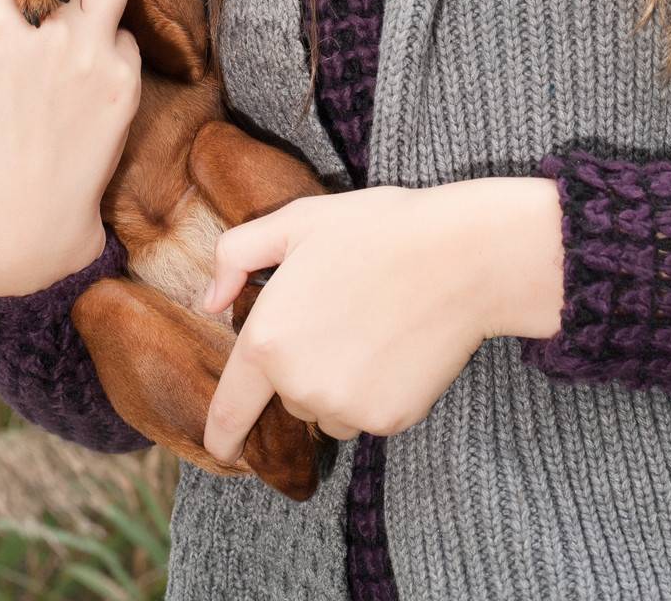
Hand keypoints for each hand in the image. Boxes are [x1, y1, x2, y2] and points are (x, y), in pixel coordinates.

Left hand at [201, 176, 563, 464]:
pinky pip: (368, 416)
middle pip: (289, 396)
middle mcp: (299, 387)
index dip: (222, 434)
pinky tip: (398, 346)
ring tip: (372, 327)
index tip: (223, 448)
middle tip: (339, 313)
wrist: (459, 257)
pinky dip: (377, 391)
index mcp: (268, 341)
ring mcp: (347, 409)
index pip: (230, 410)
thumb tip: (212, 299)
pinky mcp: (389, 420)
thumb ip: (237, 255)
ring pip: (328, 411)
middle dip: (303, 366)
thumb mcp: (296, 221)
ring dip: (338, 384)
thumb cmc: (376, 230)